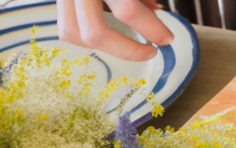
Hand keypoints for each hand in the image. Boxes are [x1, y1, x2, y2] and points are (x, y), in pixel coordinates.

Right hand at [57, 0, 173, 60]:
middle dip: (127, 49)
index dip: (152, 29)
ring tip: (128, 45)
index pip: (127, 9)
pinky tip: (110, 34)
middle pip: (95, 31)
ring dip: (104, 46)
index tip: (167, 38)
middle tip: (150, 50)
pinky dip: (88, 36)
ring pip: (73, 32)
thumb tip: (156, 12)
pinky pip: (68, 25)